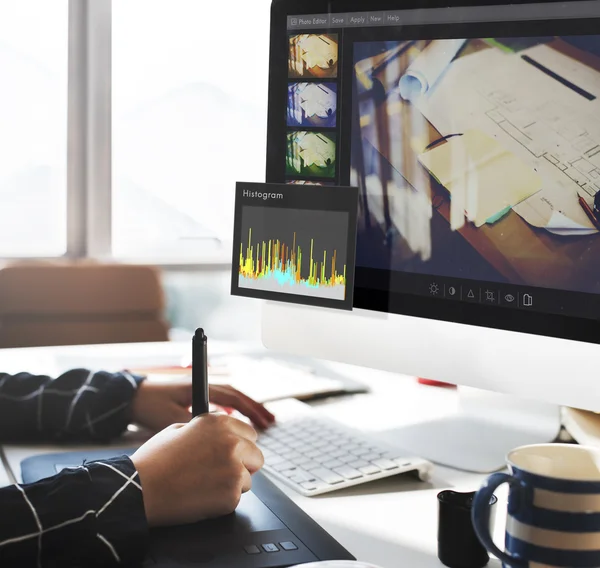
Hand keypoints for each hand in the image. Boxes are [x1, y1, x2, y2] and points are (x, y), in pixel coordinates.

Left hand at [130, 377, 274, 431]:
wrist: (129, 398)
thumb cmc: (149, 406)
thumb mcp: (172, 418)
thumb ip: (195, 427)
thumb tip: (218, 440)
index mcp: (200, 390)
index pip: (233, 397)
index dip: (251, 409)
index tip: (264, 420)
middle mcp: (203, 389)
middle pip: (237, 397)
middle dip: (255, 409)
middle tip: (271, 421)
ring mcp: (198, 394)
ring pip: (230, 401)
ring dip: (246, 411)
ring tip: (261, 423)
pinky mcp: (193, 402)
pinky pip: (220, 406)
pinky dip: (232, 414)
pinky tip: (236, 427)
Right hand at [131, 414, 263, 525]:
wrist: (140, 489)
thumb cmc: (154, 461)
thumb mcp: (179, 429)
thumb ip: (207, 430)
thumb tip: (223, 434)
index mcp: (219, 423)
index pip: (250, 433)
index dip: (240, 445)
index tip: (232, 453)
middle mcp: (232, 441)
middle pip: (256, 456)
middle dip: (242, 465)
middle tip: (219, 473)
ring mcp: (234, 467)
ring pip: (248, 478)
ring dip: (232, 484)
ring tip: (204, 485)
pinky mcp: (232, 493)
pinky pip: (236, 498)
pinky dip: (223, 501)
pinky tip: (201, 497)